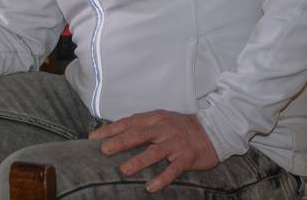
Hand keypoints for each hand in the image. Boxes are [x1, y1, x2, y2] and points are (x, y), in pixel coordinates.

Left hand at [89, 110, 218, 193]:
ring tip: (124, 170)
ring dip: (138, 161)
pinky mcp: (186, 157)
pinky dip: (162, 179)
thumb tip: (114, 134)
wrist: (212, 131)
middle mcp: (163, 129)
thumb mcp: (160, 120)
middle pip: (139, 135)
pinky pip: (173, 170)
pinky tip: (151, 187)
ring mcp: (175, 143)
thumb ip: (141, 126)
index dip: (111, 129)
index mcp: (154, 118)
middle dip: (120, 142)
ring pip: (154, 152)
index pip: (129, 122)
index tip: (93, 138)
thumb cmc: (179, 127)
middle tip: (104, 150)